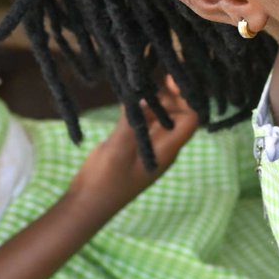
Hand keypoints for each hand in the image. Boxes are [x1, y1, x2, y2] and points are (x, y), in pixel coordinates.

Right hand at [66, 77, 198, 219]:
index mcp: (167, 150)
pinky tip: (130, 93)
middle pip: (177, 115)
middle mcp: (162, 146)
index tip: (172, 78)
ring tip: (143, 79)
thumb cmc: (106, 181)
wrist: (88, 203)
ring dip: (155, 99)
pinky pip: (143, 122)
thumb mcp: (118, 149)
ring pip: (159, 117)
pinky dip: (140, 108)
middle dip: (170, 95)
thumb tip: (143, 95)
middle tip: (155, 75)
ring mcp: (148, 145)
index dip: (186, 99)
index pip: (190, 120)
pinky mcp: (133, 144)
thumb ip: (132, 123)